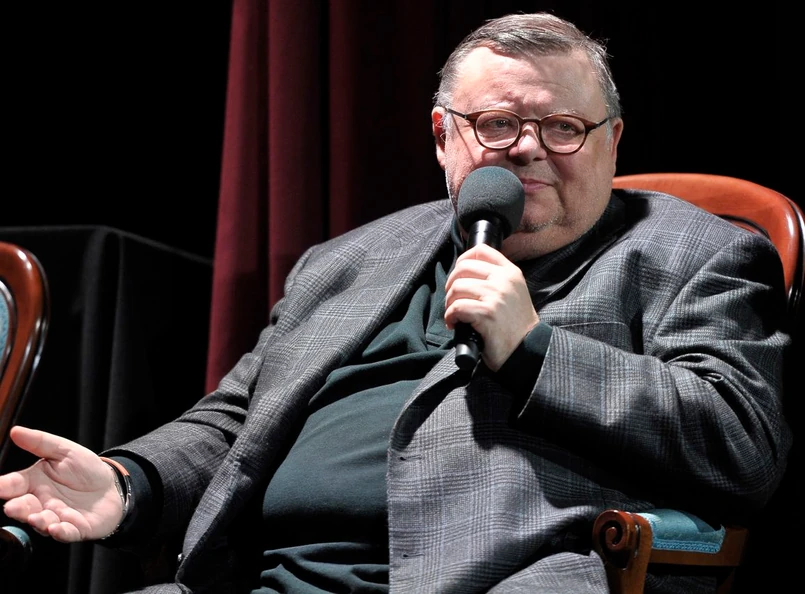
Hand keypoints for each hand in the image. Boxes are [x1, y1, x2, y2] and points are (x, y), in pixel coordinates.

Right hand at [0, 426, 123, 541]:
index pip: (13, 485)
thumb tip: (16, 431)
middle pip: (24, 508)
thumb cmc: (85, 469)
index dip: (3, 487)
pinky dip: (61, 532)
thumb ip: (41, 443)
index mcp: (34, 483)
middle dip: (17, 509)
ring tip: (37, 517)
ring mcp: (57, 517)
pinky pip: (65, 533)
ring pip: (42, 522)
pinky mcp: (75, 528)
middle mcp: (41, 502)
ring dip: (39, 521)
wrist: (112, 486)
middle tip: (12, 507)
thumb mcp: (65, 451)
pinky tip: (57, 527)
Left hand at [445, 243, 538, 370]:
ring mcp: (496, 296)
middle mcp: (504, 280)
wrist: (526, 348)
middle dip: (451, 284)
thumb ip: (496, 278)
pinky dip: (450, 316)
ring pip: (457, 288)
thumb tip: (465, 271)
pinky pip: (457, 307)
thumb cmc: (515, 323)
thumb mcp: (513, 292)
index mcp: (510, 272)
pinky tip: (454, 323)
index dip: (462, 259)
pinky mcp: (486, 313)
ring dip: (449, 303)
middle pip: (463, 268)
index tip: (458, 275)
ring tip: (454, 314)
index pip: (481, 250)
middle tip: (453, 299)